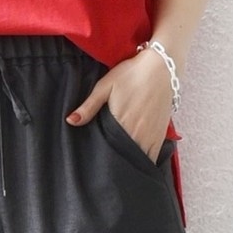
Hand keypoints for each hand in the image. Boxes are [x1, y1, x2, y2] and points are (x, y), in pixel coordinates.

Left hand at [65, 46, 175, 161]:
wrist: (162, 66)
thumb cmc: (131, 74)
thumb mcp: (105, 86)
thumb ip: (88, 106)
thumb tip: (71, 121)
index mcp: (121, 123)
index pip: (110, 151)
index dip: (104, 160)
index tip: (97, 162)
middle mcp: (138, 133)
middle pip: (125, 158)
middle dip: (116, 164)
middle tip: (107, 166)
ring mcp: (152, 136)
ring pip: (140, 159)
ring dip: (131, 163)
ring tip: (121, 165)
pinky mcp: (161, 134)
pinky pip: (153, 155)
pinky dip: (144, 159)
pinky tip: (136, 158)